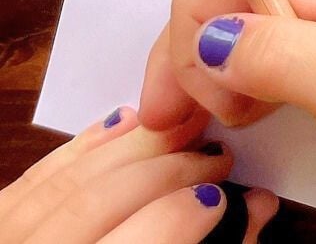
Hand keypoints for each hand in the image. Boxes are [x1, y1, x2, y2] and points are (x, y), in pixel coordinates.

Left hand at [0, 108, 276, 242]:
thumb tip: (257, 207)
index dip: (177, 215)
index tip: (221, 195)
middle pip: (95, 203)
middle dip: (165, 169)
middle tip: (216, 156)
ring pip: (65, 182)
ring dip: (131, 146)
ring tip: (184, 129)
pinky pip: (35, 177)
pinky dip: (84, 146)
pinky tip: (126, 124)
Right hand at [140, 0, 315, 174]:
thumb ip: (276, 57)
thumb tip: (208, 37)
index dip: (174, 56)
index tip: (170, 120)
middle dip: (198, 63)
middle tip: (206, 132)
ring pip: (272, 16)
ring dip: (239, 69)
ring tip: (249, 125)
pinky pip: (314, 29)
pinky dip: (283, 67)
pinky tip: (301, 106)